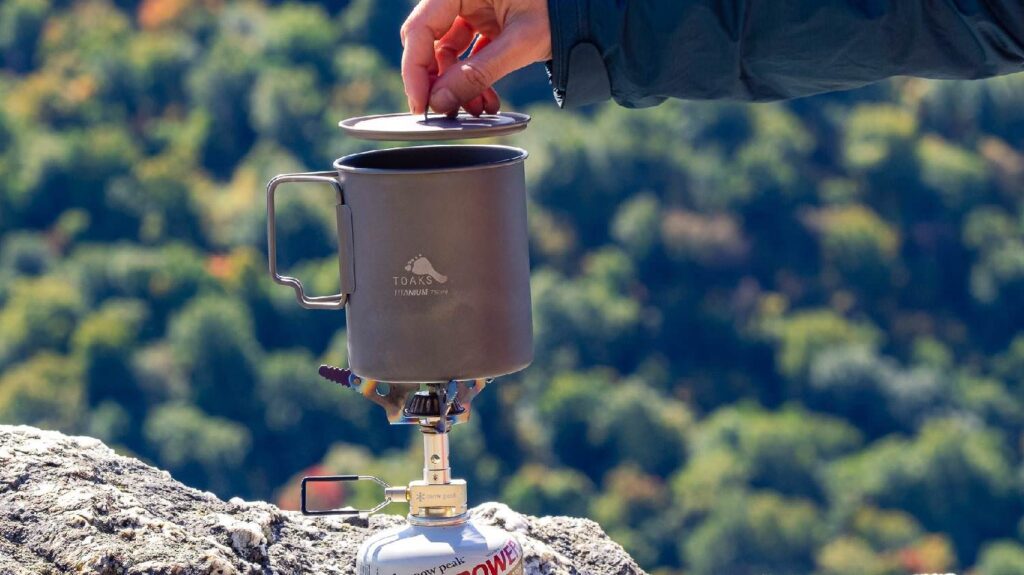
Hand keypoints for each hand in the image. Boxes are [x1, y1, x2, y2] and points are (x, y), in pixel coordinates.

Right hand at [400, 0, 551, 115]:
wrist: (593, 7)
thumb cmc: (562, 9)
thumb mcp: (521, 42)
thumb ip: (478, 73)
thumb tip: (440, 103)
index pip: (420, 28)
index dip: (415, 70)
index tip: (422, 105)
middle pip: (428, 41)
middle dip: (438, 81)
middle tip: (445, 112)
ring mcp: (473, 6)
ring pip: (448, 52)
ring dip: (458, 85)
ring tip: (477, 111)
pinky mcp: (486, 20)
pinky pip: (467, 53)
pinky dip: (474, 78)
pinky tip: (485, 100)